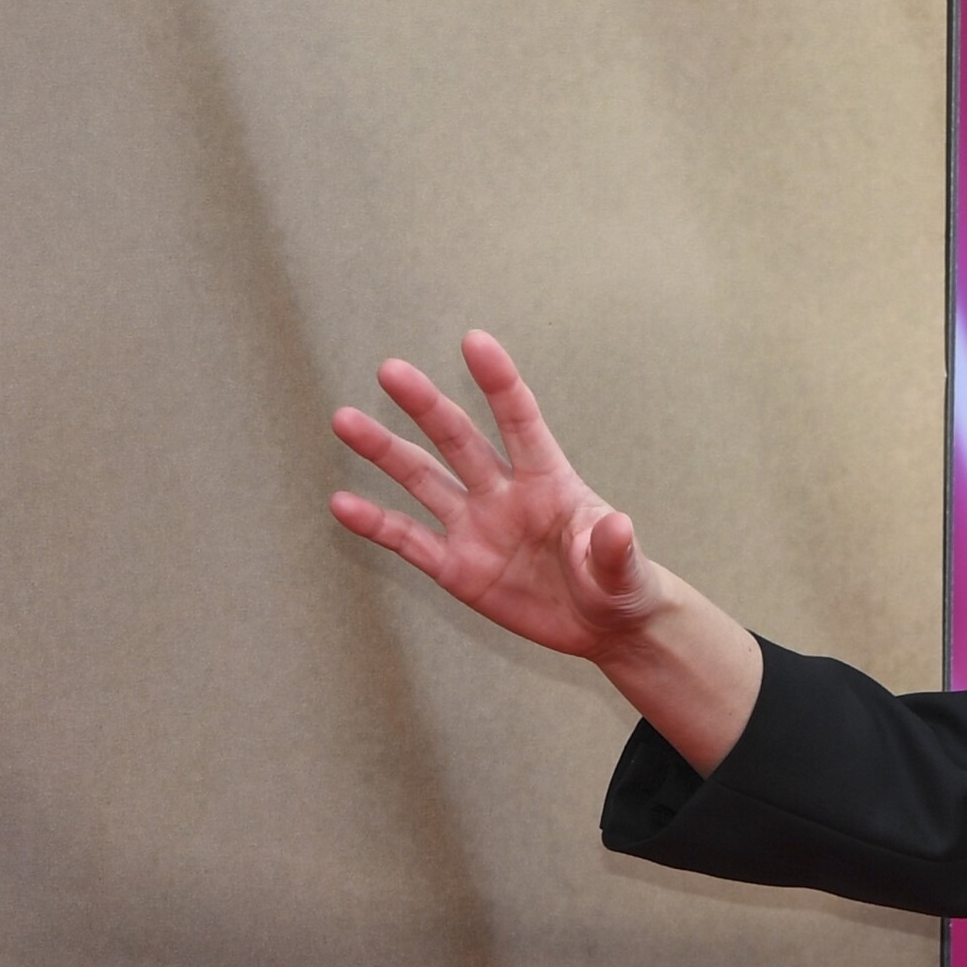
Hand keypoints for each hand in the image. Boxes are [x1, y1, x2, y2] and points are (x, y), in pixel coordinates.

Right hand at [328, 330, 655, 666]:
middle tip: (391, 370)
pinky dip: (376, 524)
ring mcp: (476, 527)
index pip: (520, 421)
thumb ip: (614, 550)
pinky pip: (409, 540)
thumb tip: (618, 526)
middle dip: (426, 406)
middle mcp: (505, 493)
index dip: (499, 383)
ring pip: (423, 480)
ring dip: (385, 452)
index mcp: (550, 481)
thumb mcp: (624, 571)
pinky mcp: (457, 568)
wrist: (604, 625)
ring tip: (345, 419)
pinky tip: (342, 504)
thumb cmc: (621, 585)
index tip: (474, 341)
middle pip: (459, 440)